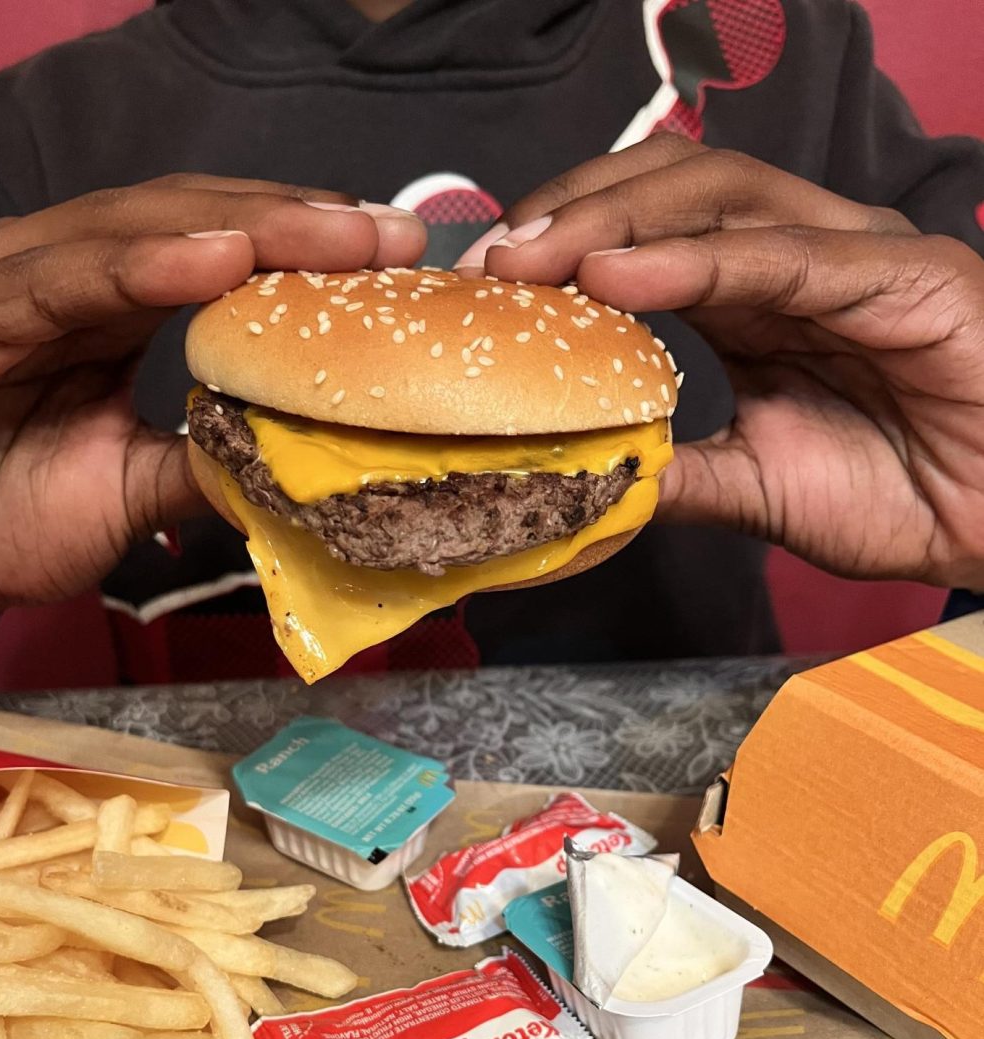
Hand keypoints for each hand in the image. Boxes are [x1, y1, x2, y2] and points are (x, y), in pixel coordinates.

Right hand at [0, 177, 425, 643]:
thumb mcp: (127, 495)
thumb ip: (204, 465)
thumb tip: (302, 462)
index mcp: (104, 313)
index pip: (218, 261)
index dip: (307, 257)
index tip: (397, 266)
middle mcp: (59, 278)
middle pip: (194, 227)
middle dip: (299, 227)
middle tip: (392, 235)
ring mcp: (5, 280)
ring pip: (138, 232)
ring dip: (244, 229)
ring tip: (335, 235)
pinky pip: (59, 279)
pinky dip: (141, 265)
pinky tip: (219, 259)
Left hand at [462, 136, 983, 590]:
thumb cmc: (903, 494)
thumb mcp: (757, 486)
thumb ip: (681, 472)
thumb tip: (593, 477)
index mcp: (756, 298)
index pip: (647, 233)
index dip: (563, 245)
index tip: (487, 286)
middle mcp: (797, 258)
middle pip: (670, 190)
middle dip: (572, 212)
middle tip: (494, 262)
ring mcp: (850, 256)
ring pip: (721, 198)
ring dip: (615, 220)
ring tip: (535, 258)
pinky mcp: (904, 275)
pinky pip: (786, 256)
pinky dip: (697, 260)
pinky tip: (620, 276)